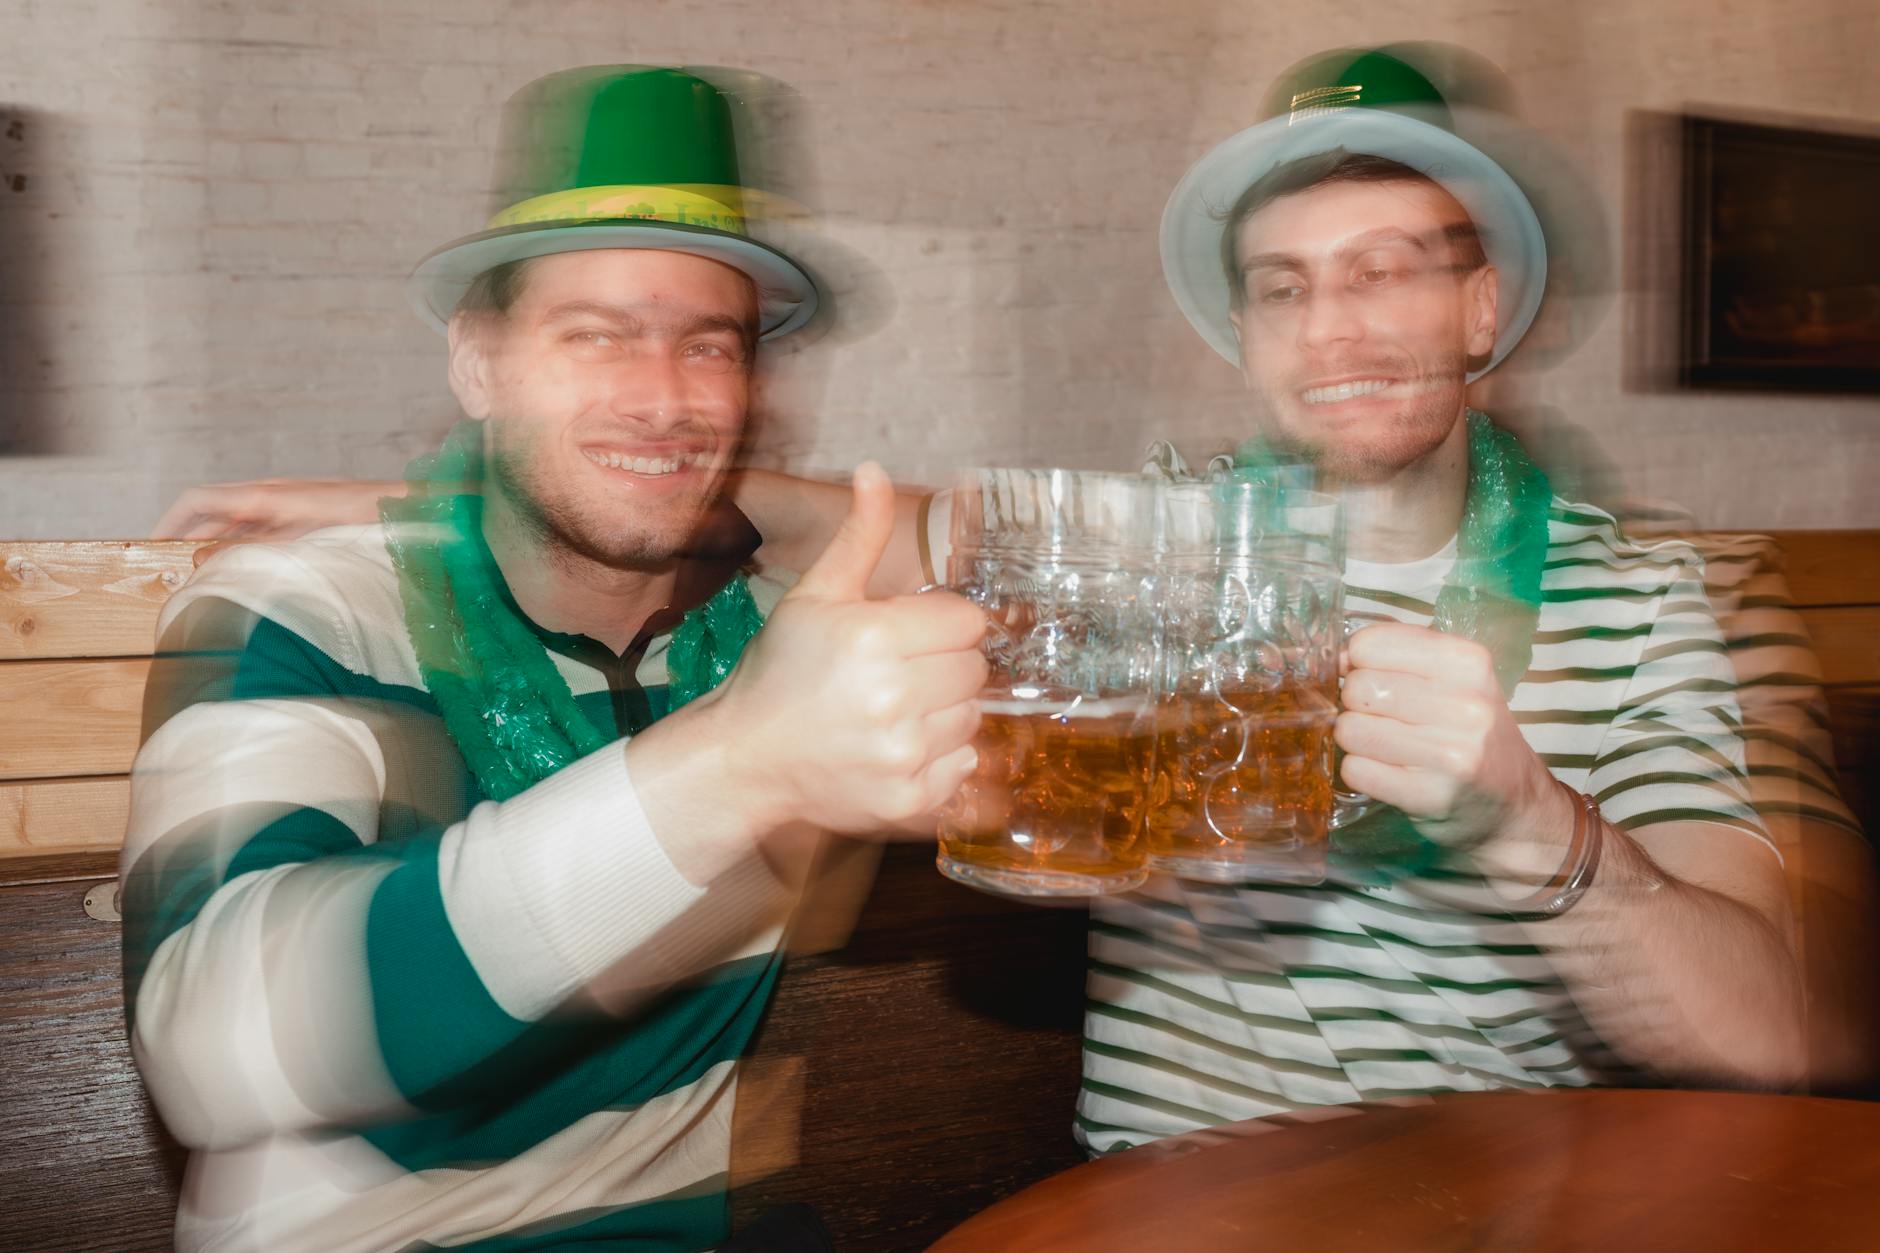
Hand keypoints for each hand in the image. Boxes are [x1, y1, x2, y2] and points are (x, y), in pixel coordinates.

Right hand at [154, 479, 405, 561]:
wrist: (401, 506)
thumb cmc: (357, 516)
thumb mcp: (298, 538)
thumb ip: (250, 548)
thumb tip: (200, 557)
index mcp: (262, 494)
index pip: (197, 500)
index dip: (170, 521)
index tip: (152, 546)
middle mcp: (268, 494)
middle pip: (213, 514)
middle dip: (190, 539)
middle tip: (176, 573)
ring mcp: (284, 504)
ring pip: (236, 525)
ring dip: (217, 546)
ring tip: (205, 577)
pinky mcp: (300, 515)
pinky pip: (260, 530)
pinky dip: (244, 548)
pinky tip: (246, 571)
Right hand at [702, 461, 987, 835]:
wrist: (743, 757)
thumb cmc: (780, 670)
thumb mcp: (815, 594)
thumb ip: (858, 534)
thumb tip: (872, 469)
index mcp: (874, 636)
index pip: (968, 622)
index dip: (943, 625)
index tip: (909, 636)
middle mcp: (893, 696)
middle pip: (974, 670)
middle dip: (943, 666)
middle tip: (898, 675)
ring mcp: (903, 753)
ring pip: (972, 718)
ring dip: (943, 712)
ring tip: (894, 712)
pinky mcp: (908, 799)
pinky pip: (963, 766)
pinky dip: (940, 758)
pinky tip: (896, 747)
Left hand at [1335, 623, 1562, 847]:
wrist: (1516, 805)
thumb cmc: (1472, 733)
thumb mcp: (1455, 678)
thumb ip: (1399, 655)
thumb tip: (1336, 658)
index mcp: (1468, 662)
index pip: (1369, 644)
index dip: (1357, 662)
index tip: (1372, 677)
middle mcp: (1465, 704)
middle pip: (1357, 689)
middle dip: (1356, 705)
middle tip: (1383, 719)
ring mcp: (1451, 754)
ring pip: (1350, 730)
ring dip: (1356, 741)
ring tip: (1387, 747)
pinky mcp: (1431, 795)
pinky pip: (1356, 771)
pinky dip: (1362, 772)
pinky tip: (1390, 773)